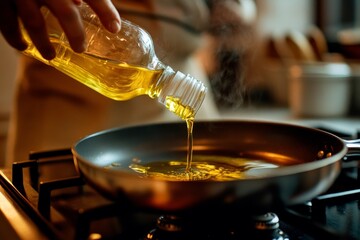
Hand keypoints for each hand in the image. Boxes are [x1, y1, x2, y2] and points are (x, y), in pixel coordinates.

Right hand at [0, 0, 120, 59]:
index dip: (106, 11)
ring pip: (35, 22)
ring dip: (43, 43)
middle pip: (66, 12)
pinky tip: (24, 47)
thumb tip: (97, 14)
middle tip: (81, 48)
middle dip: (75, 33)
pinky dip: (14, 37)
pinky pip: (6, 22)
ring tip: (51, 56)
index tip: (115, 29)